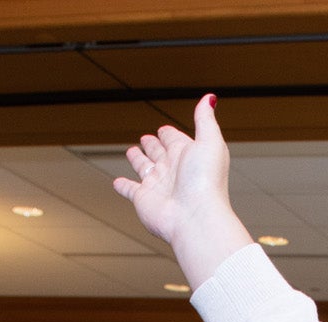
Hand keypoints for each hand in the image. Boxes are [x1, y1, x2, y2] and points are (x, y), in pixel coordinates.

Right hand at [113, 94, 253, 283]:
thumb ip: (205, 119)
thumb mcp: (209, 141)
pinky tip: (117, 183)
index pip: (175, 140)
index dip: (169, 134)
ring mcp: (157, 185)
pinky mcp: (143, 199)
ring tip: (132, 152)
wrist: (195, 217)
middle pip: (159, 152)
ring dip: (138, 160)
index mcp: (187, 154)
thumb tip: (210, 98)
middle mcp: (172, 169)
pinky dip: (123, 186)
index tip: (164, 130)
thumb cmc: (206, 181)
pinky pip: (130, 190)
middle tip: (147, 138)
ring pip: (144, 168)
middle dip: (153, 144)